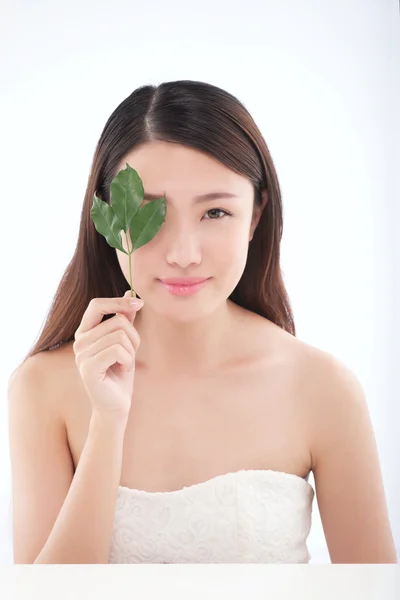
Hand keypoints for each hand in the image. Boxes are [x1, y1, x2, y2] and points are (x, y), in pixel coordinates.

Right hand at [73, 291, 143, 421]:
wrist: (116, 405)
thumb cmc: (120, 373)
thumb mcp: (126, 342)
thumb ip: (125, 319)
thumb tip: (129, 293)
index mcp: (85, 332)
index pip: (97, 305)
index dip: (118, 302)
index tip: (139, 304)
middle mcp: (79, 342)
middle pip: (116, 320)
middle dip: (133, 336)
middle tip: (130, 354)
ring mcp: (81, 355)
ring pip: (119, 335)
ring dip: (131, 351)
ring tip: (125, 363)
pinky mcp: (88, 368)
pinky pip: (117, 350)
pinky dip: (128, 360)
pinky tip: (123, 370)